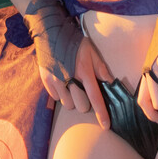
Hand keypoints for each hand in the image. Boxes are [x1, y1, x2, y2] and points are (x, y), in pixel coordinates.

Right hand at [21, 0, 112, 127]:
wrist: (51, 33)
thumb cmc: (75, 42)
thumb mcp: (92, 52)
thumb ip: (102, 69)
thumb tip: (111, 84)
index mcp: (84, 72)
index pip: (95, 98)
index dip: (102, 113)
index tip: (106, 125)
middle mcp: (70, 79)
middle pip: (81, 106)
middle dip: (85, 101)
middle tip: (84, 89)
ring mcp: (56, 81)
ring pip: (68, 105)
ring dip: (72, 99)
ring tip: (72, 85)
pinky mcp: (46, 81)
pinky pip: (56, 98)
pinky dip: (61, 94)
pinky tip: (62, 82)